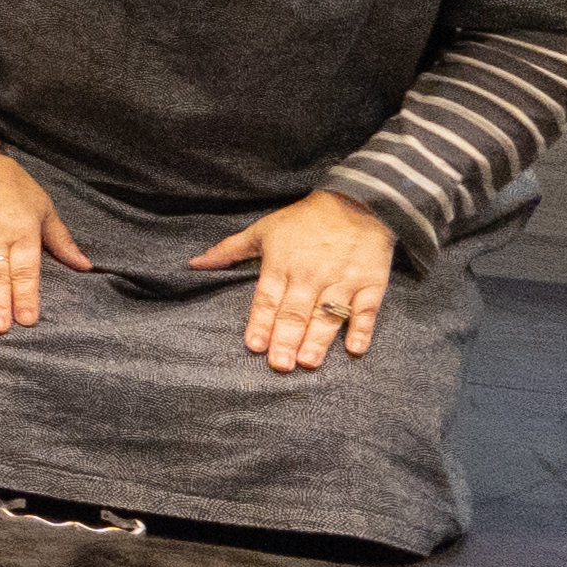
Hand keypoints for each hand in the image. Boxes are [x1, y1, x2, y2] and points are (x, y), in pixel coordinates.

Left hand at [193, 190, 401, 374]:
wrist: (356, 201)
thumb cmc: (304, 219)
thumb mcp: (263, 229)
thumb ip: (229, 250)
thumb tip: (195, 264)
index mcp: (282, 265)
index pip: (268, 299)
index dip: (260, 322)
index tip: (254, 345)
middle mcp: (310, 275)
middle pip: (296, 312)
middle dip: (286, 339)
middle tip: (280, 365)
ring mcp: (342, 280)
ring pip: (328, 315)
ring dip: (318, 339)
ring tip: (308, 362)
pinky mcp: (371, 283)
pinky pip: (366, 310)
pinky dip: (362, 329)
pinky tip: (355, 349)